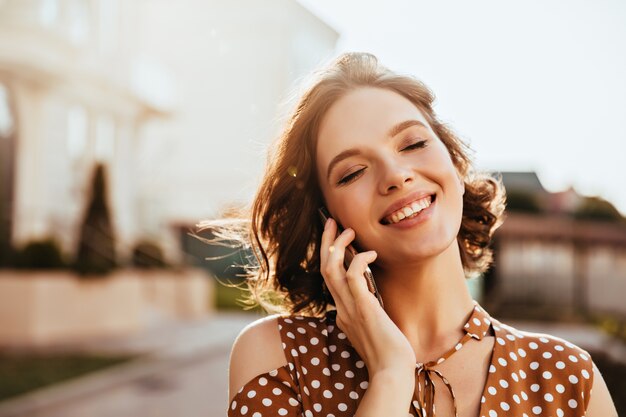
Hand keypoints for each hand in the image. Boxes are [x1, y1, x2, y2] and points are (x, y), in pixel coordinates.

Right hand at [320, 218, 415, 375]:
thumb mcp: (374, 328)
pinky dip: (358, 260)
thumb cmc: (389, 354)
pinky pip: (353, 277)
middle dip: (327, 243)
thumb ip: (368, 312)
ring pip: (331, 269)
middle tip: (330, 221)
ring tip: (347, 229)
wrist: (392, 372)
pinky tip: (370, 253)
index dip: (331, 256)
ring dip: (336, 246)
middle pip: (325, 268)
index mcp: (343, 313)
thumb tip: (370, 297)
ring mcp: (350, 309)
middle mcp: (341, 308)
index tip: (337, 239)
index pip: (330, 279)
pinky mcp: (364, 308)